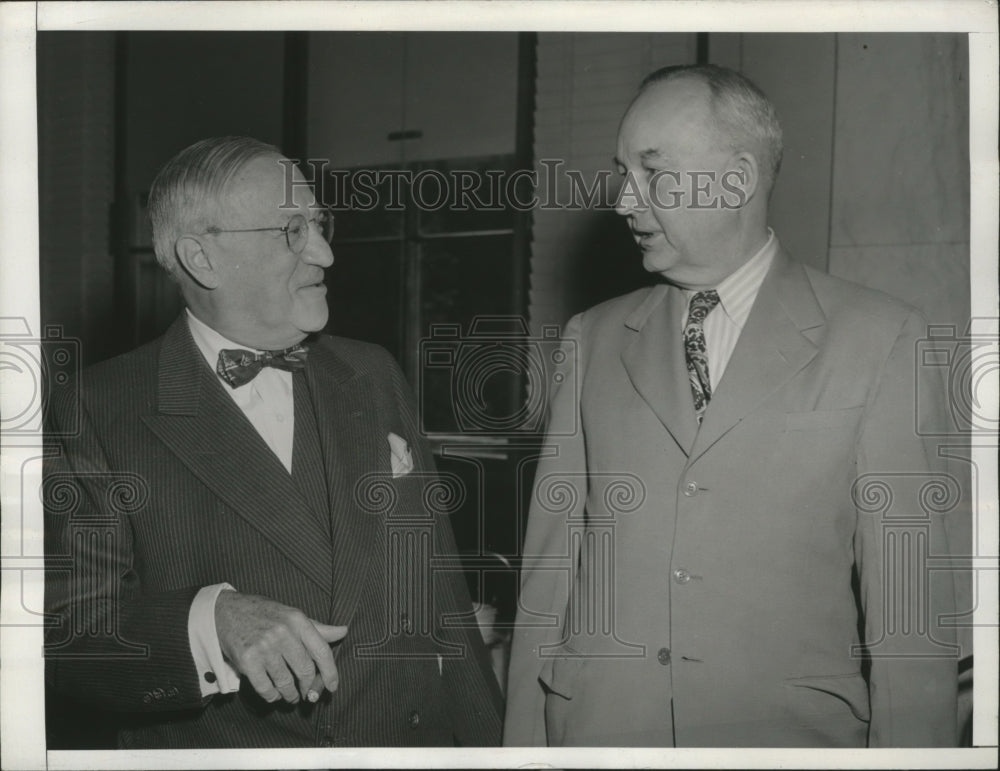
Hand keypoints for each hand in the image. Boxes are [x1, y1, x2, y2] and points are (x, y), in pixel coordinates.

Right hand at [214, 591, 346, 703]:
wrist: (225, 611)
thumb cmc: (263, 614)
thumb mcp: (291, 615)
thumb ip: (317, 628)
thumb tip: (343, 631)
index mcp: (297, 620)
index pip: (322, 651)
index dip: (331, 673)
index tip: (333, 687)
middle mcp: (283, 632)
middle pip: (306, 671)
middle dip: (309, 687)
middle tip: (307, 693)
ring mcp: (264, 647)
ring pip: (286, 683)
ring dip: (290, 695)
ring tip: (291, 695)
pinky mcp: (247, 661)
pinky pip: (266, 689)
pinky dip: (272, 696)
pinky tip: (274, 694)